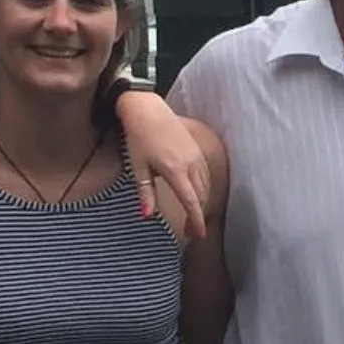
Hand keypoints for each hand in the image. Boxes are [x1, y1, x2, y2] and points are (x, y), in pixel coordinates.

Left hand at [118, 91, 210, 242]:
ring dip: (200, 202)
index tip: (198, 235)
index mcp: (175, 170)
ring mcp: (196, 155)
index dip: (196, 220)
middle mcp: (190, 164)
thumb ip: (146, 193)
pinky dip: (202, 187)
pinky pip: (205, 174)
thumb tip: (147, 216)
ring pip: (205, 186)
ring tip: (193, 215)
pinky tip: (195, 193)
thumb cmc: (138, 137)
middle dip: (197, 215)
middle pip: (200, 196)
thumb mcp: (138, 167)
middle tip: (190, 231)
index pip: (190, 201)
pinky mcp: (196, 149)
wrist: (146, 108)